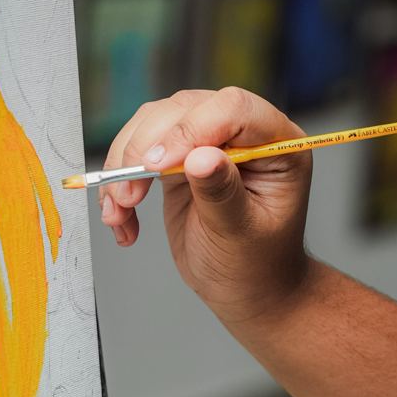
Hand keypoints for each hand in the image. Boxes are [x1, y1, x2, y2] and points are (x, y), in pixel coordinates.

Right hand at [100, 88, 312, 324]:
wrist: (247, 288)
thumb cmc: (257, 264)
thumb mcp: (242, 233)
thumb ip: (222, 193)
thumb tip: (201, 156)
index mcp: (277, 144)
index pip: (233, 108)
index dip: (191, 129)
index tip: (158, 167)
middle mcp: (243, 134)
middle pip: (185, 110)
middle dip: (146, 149)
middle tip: (128, 196)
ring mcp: (208, 142)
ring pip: (153, 124)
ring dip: (124, 165)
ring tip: (119, 211)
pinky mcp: (178, 159)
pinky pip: (138, 151)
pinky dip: (119, 182)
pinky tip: (120, 218)